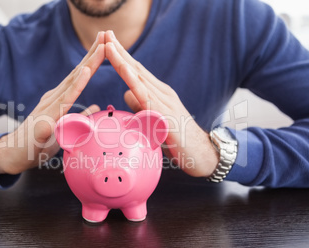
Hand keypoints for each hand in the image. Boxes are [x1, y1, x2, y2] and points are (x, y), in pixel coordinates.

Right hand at [0, 32, 104, 174]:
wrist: (12, 155)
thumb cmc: (38, 142)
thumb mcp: (63, 128)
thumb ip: (80, 116)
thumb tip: (97, 107)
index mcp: (59, 100)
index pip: (79, 77)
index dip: (92, 61)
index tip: (106, 46)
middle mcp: (53, 99)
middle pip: (76, 74)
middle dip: (92, 54)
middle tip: (106, 35)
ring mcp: (48, 107)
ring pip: (71, 83)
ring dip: (88, 65)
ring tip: (101, 48)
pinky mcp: (45, 121)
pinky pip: (63, 103)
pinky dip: (74, 88)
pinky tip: (84, 74)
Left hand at [104, 31, 217, 176]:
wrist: (203, 153)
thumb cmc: (177, 138)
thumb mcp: (154, 119)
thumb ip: (141, 106)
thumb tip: (126, 94)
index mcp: (157, 94)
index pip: (136, 71)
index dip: (121, 56)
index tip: (107, 42)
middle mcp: (161, 93)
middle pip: (136, 68)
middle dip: (119, 51)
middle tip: (105, 33)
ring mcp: (164, 102)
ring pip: (139, 78)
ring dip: (123, 61)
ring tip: (109, 46)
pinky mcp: (165, 115)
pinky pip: (147, 97)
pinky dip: (135, 83)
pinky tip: (126, 73)